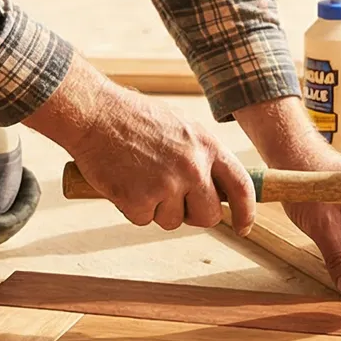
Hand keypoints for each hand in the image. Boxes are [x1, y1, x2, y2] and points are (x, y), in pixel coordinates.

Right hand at [27, 55, 254, 232]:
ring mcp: (166, 185)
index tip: (243, 227)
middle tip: (174, 202)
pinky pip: (143, 220)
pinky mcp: (139, 200)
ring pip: (173, 221)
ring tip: (140, 178)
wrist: (94, 113)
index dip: (246, 212)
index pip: (241, 187)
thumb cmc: (134, 118)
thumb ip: (201, 155)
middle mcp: (192, 167)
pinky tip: (124, 182)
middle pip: (209, 216)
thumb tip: (215, 187)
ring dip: (157, 209)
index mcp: (207, 146)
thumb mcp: (181, 127)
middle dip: (193, 215)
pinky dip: (132, 208)